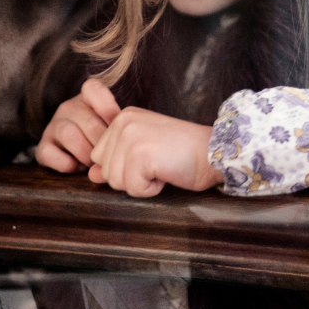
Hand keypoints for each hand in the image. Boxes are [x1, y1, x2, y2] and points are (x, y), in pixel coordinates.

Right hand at [37, 78, 121, 171]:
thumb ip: (121, 126)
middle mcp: (67, 108)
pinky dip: (67, 164)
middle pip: (89, 122)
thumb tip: (129, 140)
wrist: (77, 156)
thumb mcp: (114, 127)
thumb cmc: (103, 140)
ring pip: (69, 135)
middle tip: (111, 156)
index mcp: (86, 98)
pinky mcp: (43, 147)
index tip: (117, 126)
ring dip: (86, 155)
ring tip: (94, 164)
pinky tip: (76, 167)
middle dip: (103, 144)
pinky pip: (50, 153)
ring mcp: (53, 126)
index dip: (108, 108)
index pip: (93, 89)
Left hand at [88, 107, 222, 196]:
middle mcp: (122, 122)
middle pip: (105, 170)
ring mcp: (130, 137)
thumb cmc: (184, 153)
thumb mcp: (144, 152)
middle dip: (130, 177)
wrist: (216, 151)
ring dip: (141, 184)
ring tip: (162, 167)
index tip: (151, 158)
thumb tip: (92, 175)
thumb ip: (116, 160)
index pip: (99, 156)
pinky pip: (134, 189)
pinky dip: (151, 190)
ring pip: (116, 182)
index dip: (125, 168)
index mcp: (122, 118)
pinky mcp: (140, 154)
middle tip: (158, 164)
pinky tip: (167, 173)